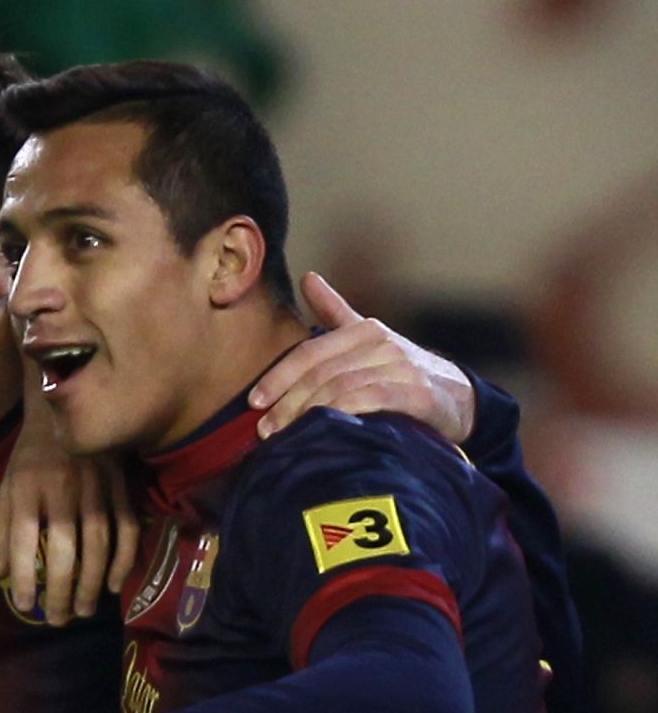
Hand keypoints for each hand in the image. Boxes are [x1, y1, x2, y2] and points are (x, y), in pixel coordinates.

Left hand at [0, 410, 137, 625]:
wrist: (64, 410)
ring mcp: (94, 488)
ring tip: (84, 610)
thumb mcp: (7, 489)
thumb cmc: (29, 457)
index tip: (26, 606)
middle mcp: (60, 490)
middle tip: (59, 619)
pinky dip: (123, 559)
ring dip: (92, 583)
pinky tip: (114, 585)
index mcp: (25, 490)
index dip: (24, 576)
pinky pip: (126, 528)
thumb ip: (2, 531)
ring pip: (97, 544)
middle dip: (61, 590)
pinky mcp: (119, 486)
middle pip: (63, 548)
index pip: (22, 540)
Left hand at [248, 272, 475, 442]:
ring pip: (341, 387)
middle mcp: (381, 343)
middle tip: (265, 428)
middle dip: (287, 402)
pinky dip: (343, 412)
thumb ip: (335, 312)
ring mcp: (401, 367)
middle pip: (321, 372)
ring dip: (308, 413)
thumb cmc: (401, 370)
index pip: (310, 352)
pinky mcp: (417, 393)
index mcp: (363, 330)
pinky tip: (324, 429)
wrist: (458, 398)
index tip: (255, 401)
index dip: (279, 376)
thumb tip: (308, 277)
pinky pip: (371, 399)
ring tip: (286, 436)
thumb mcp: (367, 337)